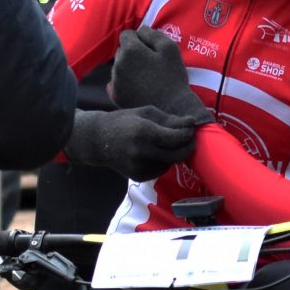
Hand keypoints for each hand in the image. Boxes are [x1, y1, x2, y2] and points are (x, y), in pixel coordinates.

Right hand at [65, 105, 202, 180]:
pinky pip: (161, 169)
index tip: (190, 128)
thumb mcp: (146, 113)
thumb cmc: (125, 121)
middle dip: (188, 146)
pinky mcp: (138, 176)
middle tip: (190, 139)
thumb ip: (170, 120)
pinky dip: (164, 161)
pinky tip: (156, 152)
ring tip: (169, 143)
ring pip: (170, 163)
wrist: (98, 140)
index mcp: (144, 132)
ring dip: (175, 154)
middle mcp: (141, 152)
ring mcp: (139, 166)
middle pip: (177, 154)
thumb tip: (192, 123)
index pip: (176, 138)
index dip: (188, 134)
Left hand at [112, 29, 207, 121]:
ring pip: (119, 66)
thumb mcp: (170, 49)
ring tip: (146, 79)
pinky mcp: (115, 95)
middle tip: (150, 65)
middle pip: (121, 51)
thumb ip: (153, 34)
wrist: (172, 108)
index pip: (127, 34)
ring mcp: (115, 80)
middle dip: (133, 54)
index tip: (151, 51)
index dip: (140, 40)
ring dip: (129, 68)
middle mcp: (118, 63)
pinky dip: (124, 83)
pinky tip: (138, 88)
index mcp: (130, 50)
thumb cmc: (173, 77)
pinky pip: (116, 82)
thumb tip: (140, 30)